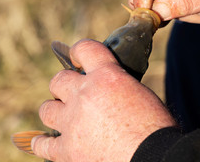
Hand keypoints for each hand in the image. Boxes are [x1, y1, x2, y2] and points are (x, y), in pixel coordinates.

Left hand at [31, 39, 175, 161]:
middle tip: (74, 93)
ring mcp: (72, 123)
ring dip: (55, 111)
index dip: (79, 50)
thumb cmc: (155, 127)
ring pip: (46, 109)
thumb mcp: (141, 94)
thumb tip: (108, 87)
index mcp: (107, 77)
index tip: (78, 58)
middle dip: (65, 85)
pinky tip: (46, 141)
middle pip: (58, 80)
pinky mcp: (67, 151)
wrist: (153, 156)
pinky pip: (43, 145)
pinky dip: (43, 143)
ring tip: (64, 116)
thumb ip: (119, 85)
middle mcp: (85, 95)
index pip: (84, 49)